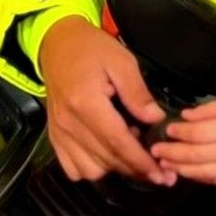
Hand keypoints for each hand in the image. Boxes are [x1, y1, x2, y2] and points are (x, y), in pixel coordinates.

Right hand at [39, 15, 173, 184]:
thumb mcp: (122, 61)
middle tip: (158, 170)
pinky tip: (107, 154)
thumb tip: (155, 119)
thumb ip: (138, 93)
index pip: (118, 142)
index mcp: (86, 103)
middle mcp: (69, 123)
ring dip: (114, 168)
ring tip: (130, 151)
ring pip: (90, 170)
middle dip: (135, 169)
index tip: (161, 173)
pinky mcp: (54, 136)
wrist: (57, 42)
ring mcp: (59, 132)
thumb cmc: (92, 48)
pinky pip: (72, 167)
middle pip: (106, 159)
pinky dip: (92, 168)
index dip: (141, 161)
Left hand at [151, 96, 215, 184]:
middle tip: (155, 150)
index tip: (167, 129)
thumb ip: (211, 109)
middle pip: (194, 154)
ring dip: (180, 168)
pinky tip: (187, 172)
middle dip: (171, 152)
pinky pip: (213, 180)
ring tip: (165, 163)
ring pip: (200, 171)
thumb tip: (186, 115)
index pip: (196, 133)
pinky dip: (197, 177)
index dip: (179, 132)